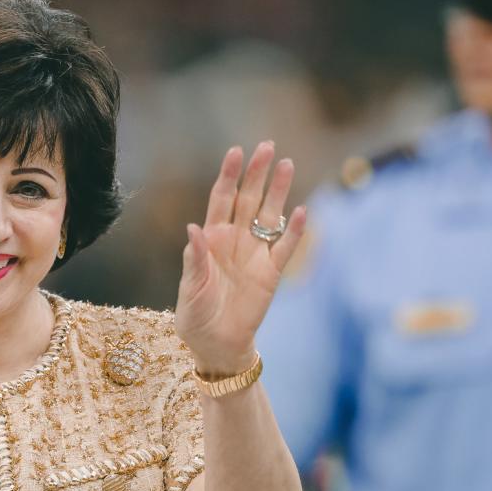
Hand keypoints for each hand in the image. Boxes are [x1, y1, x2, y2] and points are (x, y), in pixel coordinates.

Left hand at [175, 142, 306, 374]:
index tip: (236, 151)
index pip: (222, 198)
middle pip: (249, 198)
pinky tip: (301, 212)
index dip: (229, 175)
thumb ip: (194, 259)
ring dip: (279, 192)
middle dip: (257, 173)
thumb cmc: (195, 316)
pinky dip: (294, 231)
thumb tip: (193, 228)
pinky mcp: (272, 273)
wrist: (216, 344)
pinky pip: (285, 248)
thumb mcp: (190, 288)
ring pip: (269, 215)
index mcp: (211, 239)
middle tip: (268, 146)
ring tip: (288, 165)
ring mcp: (255, 254)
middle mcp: (235, 240)